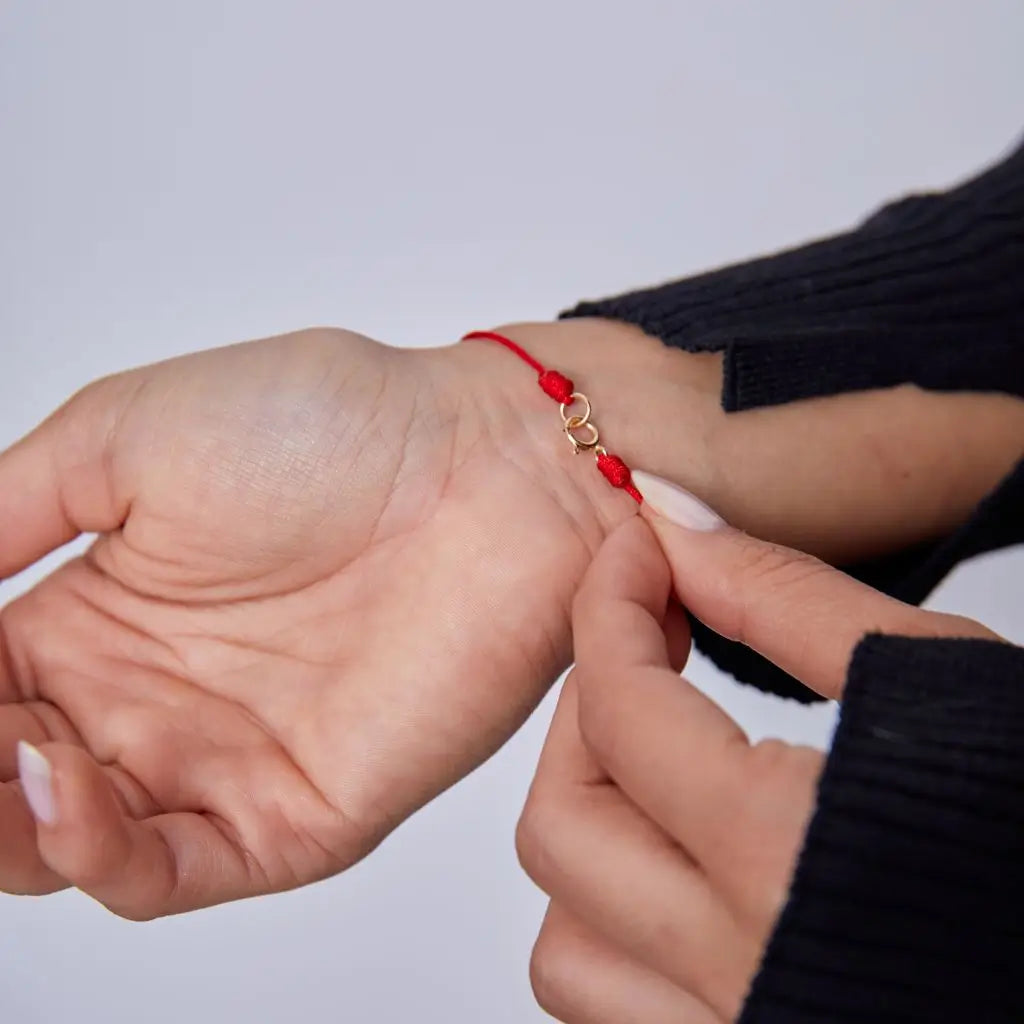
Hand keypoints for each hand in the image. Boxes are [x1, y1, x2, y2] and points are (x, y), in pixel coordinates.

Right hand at [1, 324, 653, 917]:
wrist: (488, 463)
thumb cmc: (332, 424)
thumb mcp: (128, 437)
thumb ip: (9, 511)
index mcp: (103, 611)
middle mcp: (154, 696)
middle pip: (11, 783)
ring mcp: (224, 757)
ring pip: (74, 844)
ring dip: (8, 826)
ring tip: (5, 757)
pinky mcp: (301, 807)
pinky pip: (177, 868)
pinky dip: (100, 855)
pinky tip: (62, 787)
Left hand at [517, 491, 998, 1022]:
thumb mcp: (935, 675)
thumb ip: (783, 597)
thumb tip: (673, 527)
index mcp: (786, 858)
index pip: (621, 710)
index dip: (607, 608)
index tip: (631, 556)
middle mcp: (742, 973)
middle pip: (560, 827)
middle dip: (584, 712)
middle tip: (644, 651)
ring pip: (568, 945)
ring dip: (592, 834)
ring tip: (661, 765)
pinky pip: (619, 1009)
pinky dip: (620, 926)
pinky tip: (683, 861)